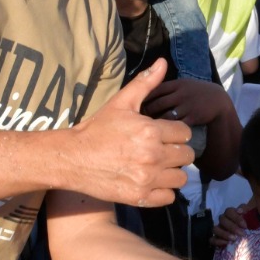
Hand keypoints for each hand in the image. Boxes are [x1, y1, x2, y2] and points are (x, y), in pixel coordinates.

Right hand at [66, 61, 195, 206]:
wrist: (72, 158)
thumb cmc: (97, 128)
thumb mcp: (121, 102)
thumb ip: (145, 83)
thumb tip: (163, 62)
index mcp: (150, 131)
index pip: (185, 133)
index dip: (176, 132)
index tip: (163, 134)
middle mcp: (152, 156)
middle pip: (187, 156)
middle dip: (177, 152)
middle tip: (162, 151)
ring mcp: (147, 178)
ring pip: (181, 178)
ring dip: (172, 172)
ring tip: (158, 167)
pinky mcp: (140, 197)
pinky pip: (169, 197)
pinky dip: (163, 191)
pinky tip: (151, 181)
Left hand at [142, 79, 232, 127]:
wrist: (217, 100)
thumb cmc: (193, 94)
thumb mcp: (180, 86)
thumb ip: (162, 90)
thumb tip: (141, 98)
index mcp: (174, 84)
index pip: (152, 92)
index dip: (140, 102)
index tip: (133, 111)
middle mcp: (180, 93)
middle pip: (155, 104)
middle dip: (144, 116)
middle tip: (136, 126)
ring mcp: (187, 105)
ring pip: (164, 117)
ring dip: (154, 126)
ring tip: (146, 134)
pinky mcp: (193, 117)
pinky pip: (176, 127)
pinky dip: (168, 133)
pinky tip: (163, 138)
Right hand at [211, 203, 249, 247]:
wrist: (251, 235)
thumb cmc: (250, 224)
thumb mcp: (251, 215)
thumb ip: (247, 210)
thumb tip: (241, 210)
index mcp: (231, 214)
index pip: (229, 211)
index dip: (236, 217)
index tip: (245, 225)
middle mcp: (223, 221)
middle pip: (222, 219)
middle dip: (232, 227)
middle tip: (242, 234)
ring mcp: (219, 230)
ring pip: (215, 229)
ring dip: (224, 234)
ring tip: (234, 239)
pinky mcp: (217, 239)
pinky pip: (212, 240)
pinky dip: (218, 241)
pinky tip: (227, 243)